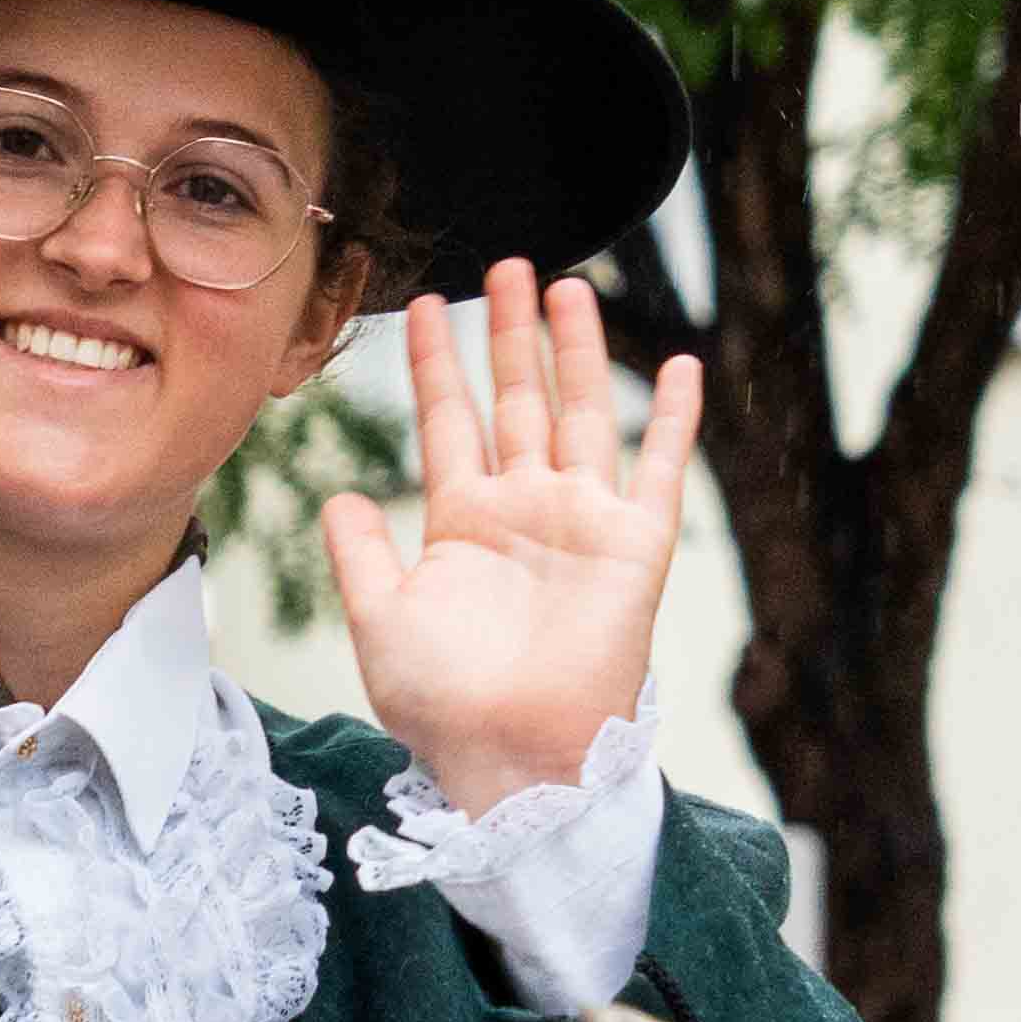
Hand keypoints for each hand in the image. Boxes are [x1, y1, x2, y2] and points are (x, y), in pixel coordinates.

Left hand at [321, 264, 699, 814]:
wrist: (511, 756)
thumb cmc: (443, 705)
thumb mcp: (379, 620)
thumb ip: (360, 554)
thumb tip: (339, 496)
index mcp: (461, 522)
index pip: (448, 420)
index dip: (436, 363)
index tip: (424, 304)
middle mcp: (524, 511)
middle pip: (517, 400)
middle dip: (509, 334)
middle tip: (505, 265)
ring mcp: (582, 523)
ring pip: (581, 413)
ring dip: (576, 351)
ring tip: (567, 285)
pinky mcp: (636, 546)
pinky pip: (660, 469)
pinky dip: (674, 418)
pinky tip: (681, 365)